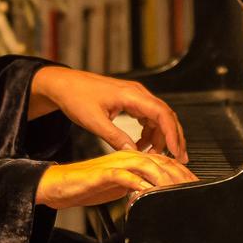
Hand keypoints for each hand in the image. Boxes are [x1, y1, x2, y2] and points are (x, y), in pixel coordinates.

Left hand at [28, 67, 188, 162]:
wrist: (64, 84)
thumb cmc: (76, 96)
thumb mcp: (95, 122)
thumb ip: (116, 138)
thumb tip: (134, 154)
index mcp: (131, 95)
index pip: (162, 114)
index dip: (172, 134)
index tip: (175, 151)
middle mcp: (137, 94)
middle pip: (166, 116)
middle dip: (174, 137)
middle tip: (179, 158)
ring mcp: (135, 97)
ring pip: (158, 118)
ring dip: (161, 137)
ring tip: (157, 156)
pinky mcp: (130, 102)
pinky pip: (147, 118)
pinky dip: (149, 133)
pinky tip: (143, 146)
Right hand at [35, 150, 198, 208]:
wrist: (59, 185)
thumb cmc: (87, 186)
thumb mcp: (119, 187)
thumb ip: (137, 185)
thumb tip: (154, 192)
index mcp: (131, 157)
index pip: (163, 161)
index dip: (181, 172)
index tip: (195, 184)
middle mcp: (126, 156)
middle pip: (160, 161)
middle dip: (180, 175)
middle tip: (193, 188)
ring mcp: (115, 163)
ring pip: (146, 166)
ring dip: (164, 178)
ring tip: (176, 190)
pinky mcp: (103, 173)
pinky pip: (125, 177)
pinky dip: (139, 185)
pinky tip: (148, 193)